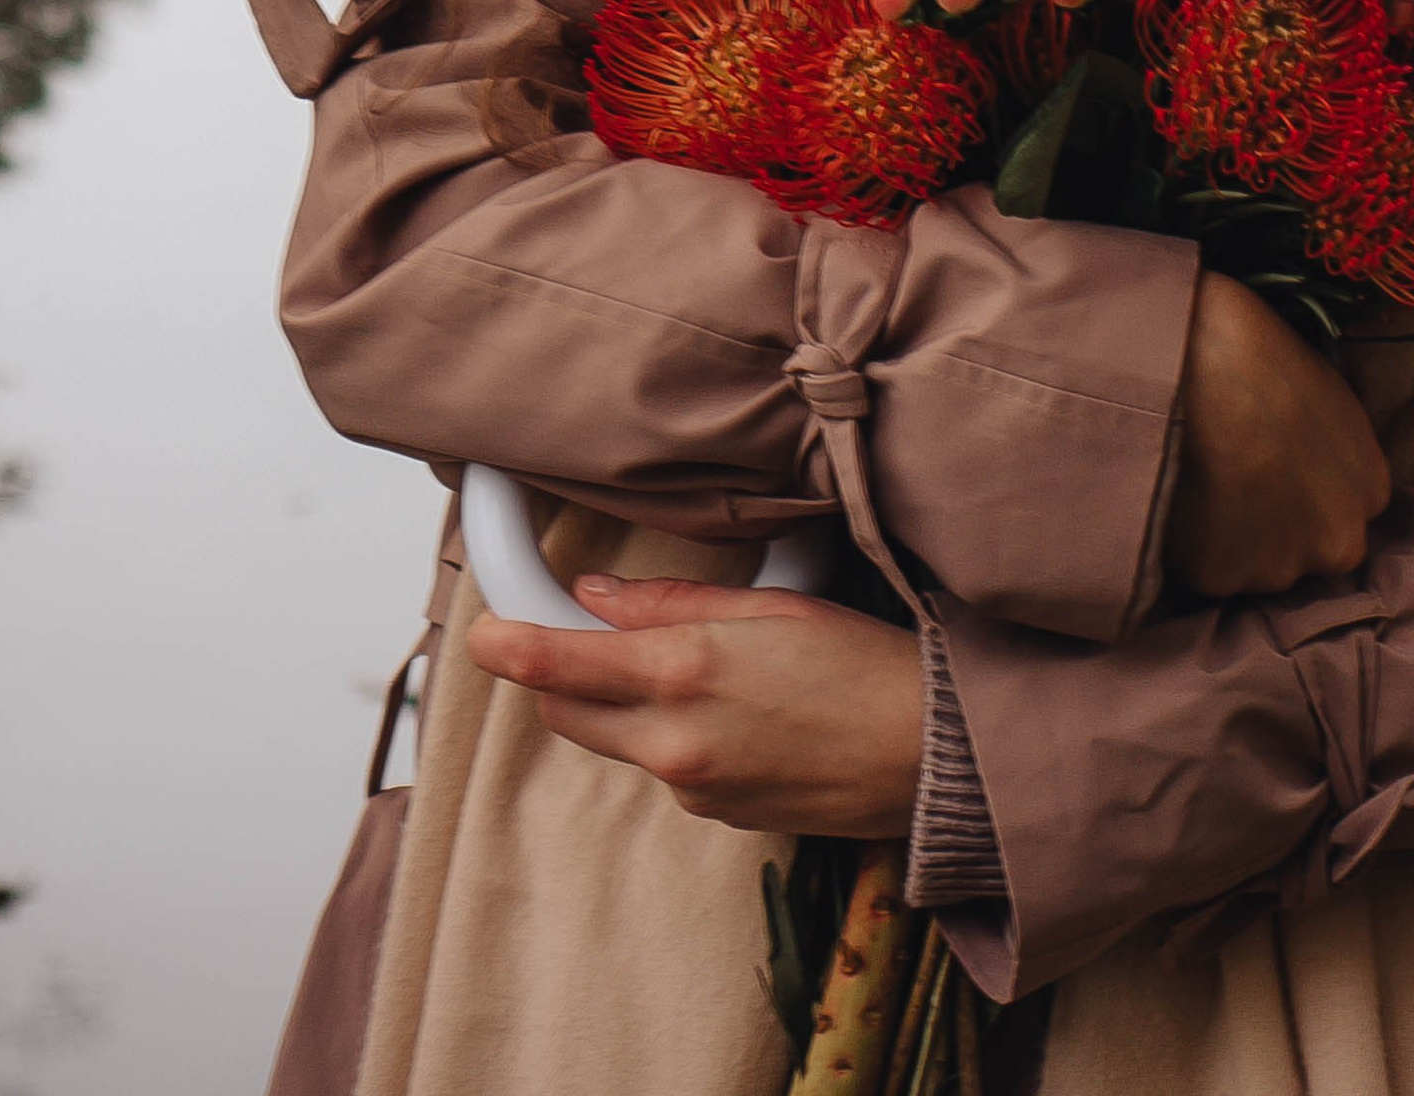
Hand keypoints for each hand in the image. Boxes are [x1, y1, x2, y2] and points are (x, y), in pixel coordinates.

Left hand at [465, 579, 922, 836]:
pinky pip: (670, 768)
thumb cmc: (864, 663)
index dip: (510, 649)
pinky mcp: (718, 817)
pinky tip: (744, 711)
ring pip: (623, 741)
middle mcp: (674, 743)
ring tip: (709, 667)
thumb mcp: (771, 608)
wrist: (931, 758)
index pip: (562, 667)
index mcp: (684, 674)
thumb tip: (598, 596)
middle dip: (566, 677)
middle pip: (572, 714)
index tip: (482, 637)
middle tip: (599, 634)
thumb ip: (673, 602)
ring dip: (630, 706)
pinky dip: (679, 736)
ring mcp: (694, 789)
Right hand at [1165, 269, 1390, 597]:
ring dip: (1230, 539)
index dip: (1302, 494)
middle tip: (1234, 482)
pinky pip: (1202, 569)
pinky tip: (1179, 496)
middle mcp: (1337, 543)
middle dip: (1274, 529)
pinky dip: (1188, 543)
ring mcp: (1279, 568)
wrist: (1203, 366)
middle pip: (1305, 550)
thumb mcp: (1331, 394)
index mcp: (1370, 492)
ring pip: (1252, 566)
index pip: (1340, 512)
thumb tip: (1309, 458)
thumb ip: (1334, 448)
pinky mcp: (1220, 578)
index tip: (1272, 472)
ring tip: (1202, 484)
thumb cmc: (1265, 358)